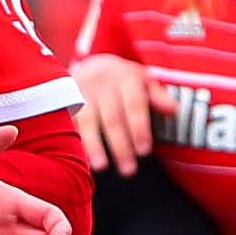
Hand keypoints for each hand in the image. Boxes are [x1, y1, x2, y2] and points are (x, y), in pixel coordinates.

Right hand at [72, 53, 155, 172]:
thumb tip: (174, 110)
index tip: (144, 152)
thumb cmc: (121, 80)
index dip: (139, 128)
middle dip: (120, 145)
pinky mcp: (62, 99)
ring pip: (87, 120)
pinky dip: (73, 140)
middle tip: (128, 170)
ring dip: (94, 145)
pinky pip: (67, 122)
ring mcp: (79, 90)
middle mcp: (102, 82)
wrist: (88, 64)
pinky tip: (78, 157)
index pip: (135, 104)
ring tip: (101, 167)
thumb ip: (157, 96)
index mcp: (125, 76)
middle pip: (112, 117)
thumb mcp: (141, 80)